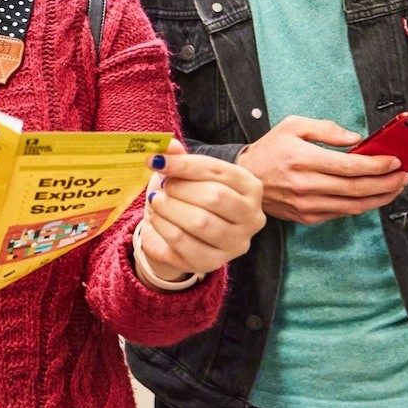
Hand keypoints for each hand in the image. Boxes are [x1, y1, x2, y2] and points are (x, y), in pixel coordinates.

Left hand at [136, 139, 264, 283]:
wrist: (177, 235)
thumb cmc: (187, 197)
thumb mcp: (184, 173)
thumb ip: (178, 157)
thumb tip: (167, 146)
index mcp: (249, 186)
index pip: (217, 171)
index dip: (183, 164)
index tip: (155, 160)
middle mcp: (252, 216)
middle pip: (214, 197)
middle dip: (180, 188)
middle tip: (162, 186)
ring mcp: (236, 243)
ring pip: (201, 222)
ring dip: (170, 207)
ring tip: (156, 201)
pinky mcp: (213, 262)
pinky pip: (183, 242)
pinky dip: (163, 225)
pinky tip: (155, 218)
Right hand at [235, 115, 407, 223]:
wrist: (245, 178)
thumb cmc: (269, 150)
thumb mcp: (292, 126)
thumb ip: (325, 129)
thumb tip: (355, 139)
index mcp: (302, 158)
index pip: (350, 166)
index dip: (377, 165)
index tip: (393, 161)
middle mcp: (305, 184)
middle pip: (357, 188)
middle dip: (386, 182)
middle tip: (402, 176)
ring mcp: (306, 203)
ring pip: (354, 205)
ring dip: (380, 198)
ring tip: (394, 188)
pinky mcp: (306, 216)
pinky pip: (341, 213)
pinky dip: (361, 206)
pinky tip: (371, 197)